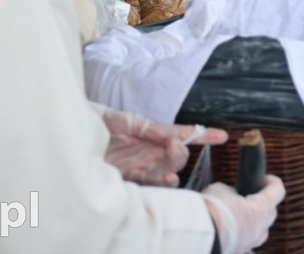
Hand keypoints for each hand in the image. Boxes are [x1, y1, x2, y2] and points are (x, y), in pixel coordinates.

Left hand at [101, 110, 228, 185]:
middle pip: (179, 157)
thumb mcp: (130, 120)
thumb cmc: (105, 123)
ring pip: (169, 171)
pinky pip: (151, 182)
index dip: (204, 136)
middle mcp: (155, 151)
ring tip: (171, 167)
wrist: (80, 134)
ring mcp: (144, 165)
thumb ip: (153, 129)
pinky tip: (167, 177)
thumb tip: (174, 136)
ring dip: (173, 169)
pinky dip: (161, 181)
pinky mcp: (131, 177)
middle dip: (181, 153)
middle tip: (172, 146)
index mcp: (158, 134)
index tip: (222, 136)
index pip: (186, 135)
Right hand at [202, 177, 285, 253]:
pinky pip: (247, 241)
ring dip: (256, 221)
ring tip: (242, 213)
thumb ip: (232, 192)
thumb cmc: (211, 210)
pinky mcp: (238, 252)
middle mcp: (260, 229)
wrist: (198, 237)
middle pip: (271, 212)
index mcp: (260, 210)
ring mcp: (250, 243)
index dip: (272, 182)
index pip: (278, 191)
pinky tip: (230, 227)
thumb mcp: (221, 189)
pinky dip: (243, 233)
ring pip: (262, 231)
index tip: (263, 178)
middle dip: (265, 202)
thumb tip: (233, 197)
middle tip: (251, 194)